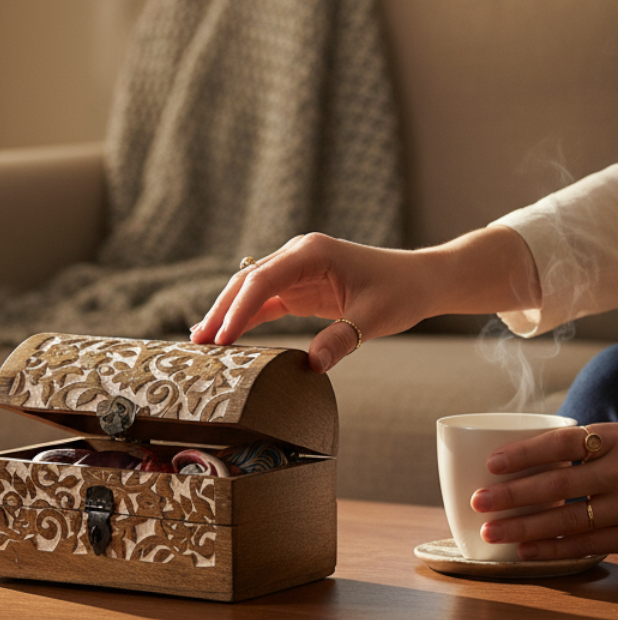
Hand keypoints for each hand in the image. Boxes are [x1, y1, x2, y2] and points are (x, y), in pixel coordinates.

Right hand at [190, 226, 540, 373]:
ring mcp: (295, 270)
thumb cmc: (401, 291)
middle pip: (247, 282)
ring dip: (227, 315)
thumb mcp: (373, 317)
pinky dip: (244, 318)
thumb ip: (341, 339)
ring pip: (250, 291)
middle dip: (221, 311)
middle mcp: (298, 255)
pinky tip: (225, 336)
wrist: (421, 280)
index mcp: (312, 252)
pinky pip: (264, 302)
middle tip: (198, 342)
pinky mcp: (298, 287)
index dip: (238, 309)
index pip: (263, 279)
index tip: (222, 337)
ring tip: (201, 342)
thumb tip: (312, 366)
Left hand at [471, 423, 616, 559]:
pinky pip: (590, 545)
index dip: (526, 453)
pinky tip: (524, 552)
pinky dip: (555, 549)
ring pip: (572, 518)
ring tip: (490, 532)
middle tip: (478, 501)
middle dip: (514, 495)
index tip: (490, 463)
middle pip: (561, 483)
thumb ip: (571, 447)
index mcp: (615, 439)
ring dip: (526, 527)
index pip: (564, 443)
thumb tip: (498, 458)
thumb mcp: (609, 442)